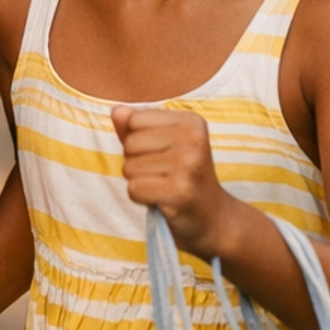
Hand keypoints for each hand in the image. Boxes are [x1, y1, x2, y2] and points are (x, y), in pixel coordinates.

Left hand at [114, 104, 228, 259]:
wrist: (213, 218)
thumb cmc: (182, 178)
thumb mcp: (163, 146)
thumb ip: (136, 127)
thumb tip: (116, 111)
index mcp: (190, 122)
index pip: (133, 119)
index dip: (137, 141)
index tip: (162, 155)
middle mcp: (192, 139)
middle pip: (130, 144)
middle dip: (136, 163)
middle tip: (163, 175)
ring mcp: (188, 165)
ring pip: (129, 168)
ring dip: (139, 182)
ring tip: (164, 187)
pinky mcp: (180, 191)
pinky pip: (134, 189)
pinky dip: (141, 198)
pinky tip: (162, 200)